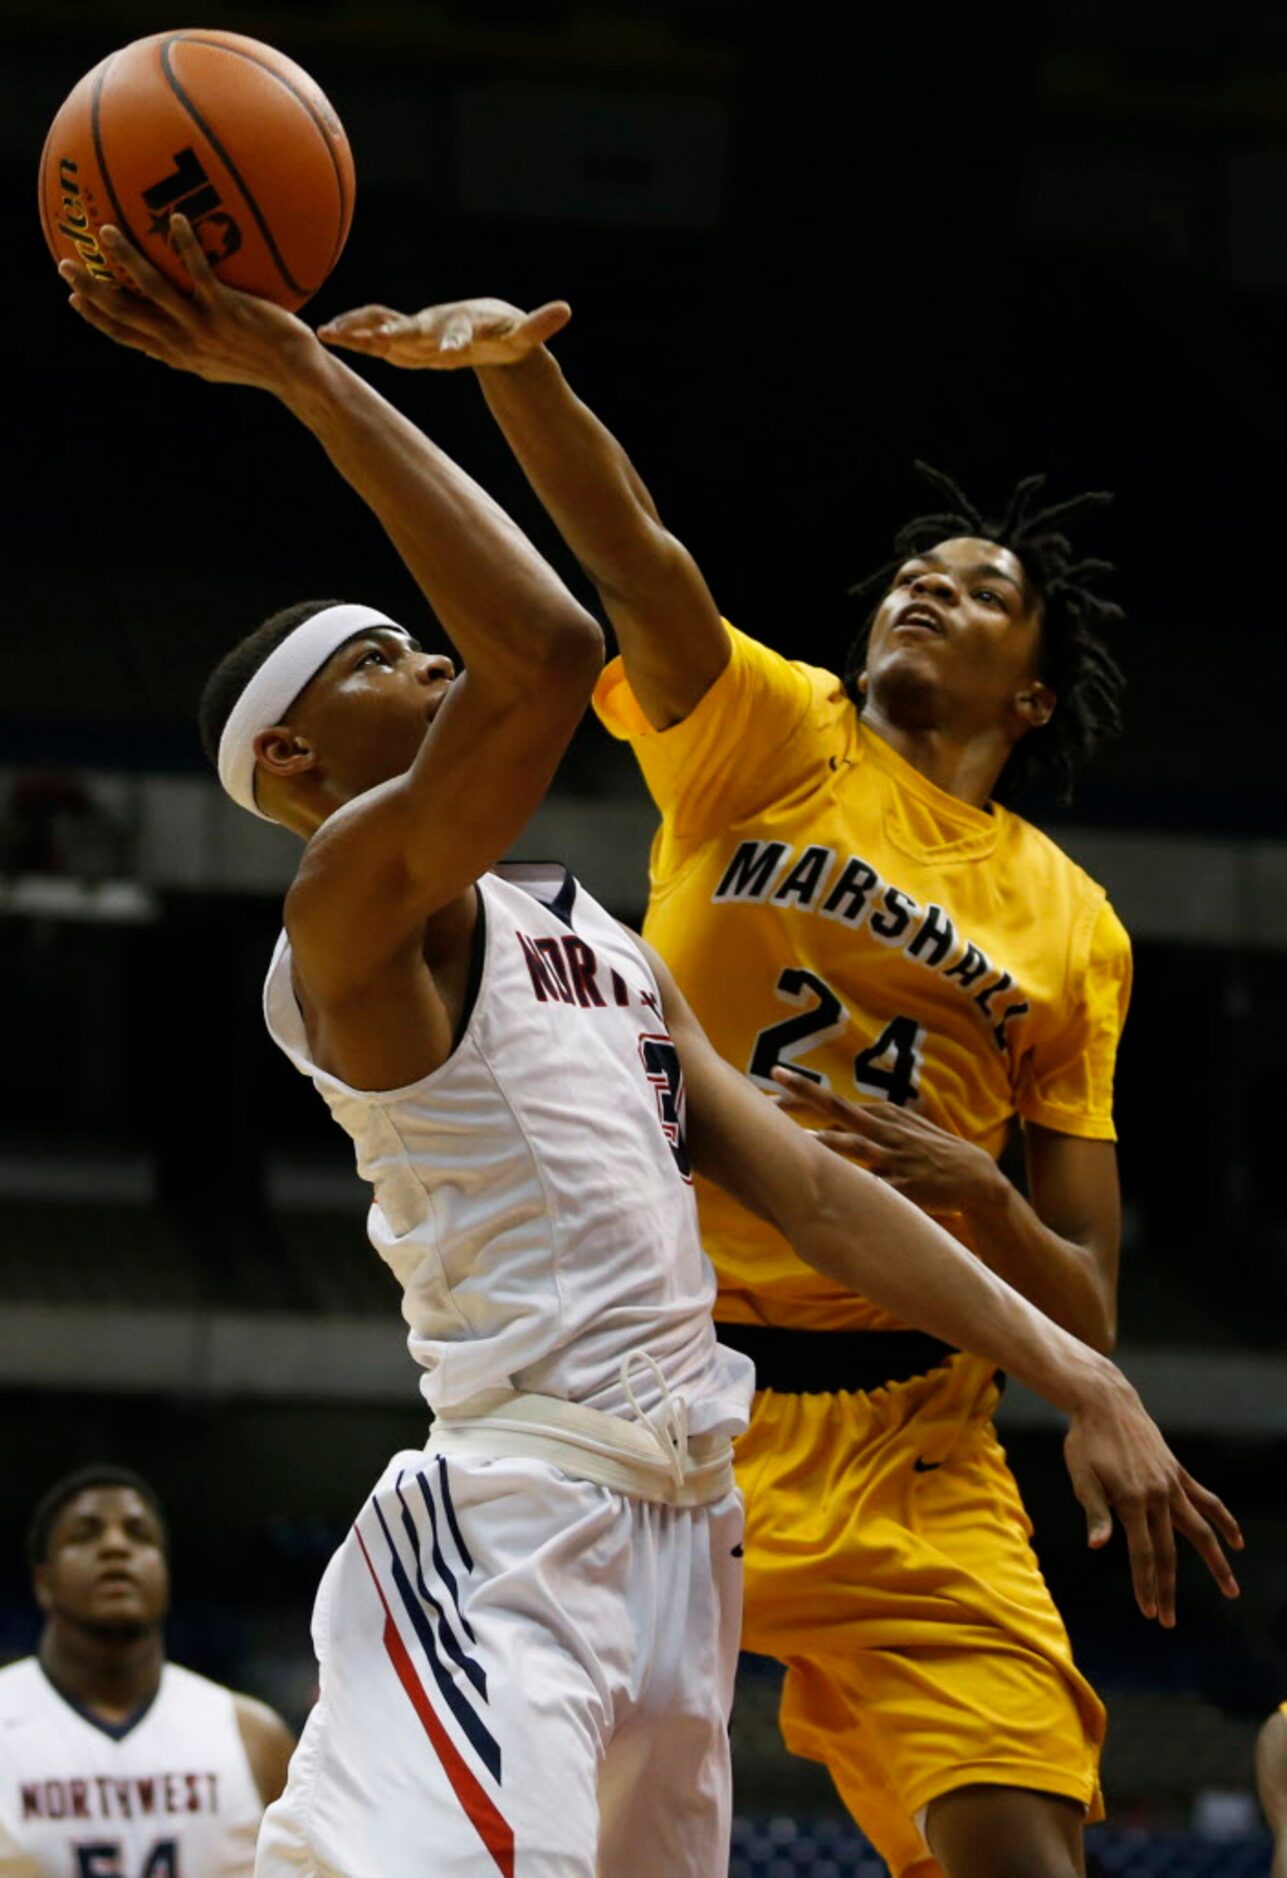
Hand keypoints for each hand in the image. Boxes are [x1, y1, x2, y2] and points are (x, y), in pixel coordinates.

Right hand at [60, 214, 321, 392]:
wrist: (296, 375)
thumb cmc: (260, 364)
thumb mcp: (217, 362)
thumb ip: (189, 347)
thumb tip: (167, 338)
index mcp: (176, 353)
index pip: (126, 335)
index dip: (96, 316)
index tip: (72, 296)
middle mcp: (183, 342)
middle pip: (127, 313)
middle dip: (93, 289)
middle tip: (66, 264)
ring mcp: (204, 326)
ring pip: (154, 290)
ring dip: (128, 260)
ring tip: (107, 231)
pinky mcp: (228, 311)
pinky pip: (200, 273)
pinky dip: (185, 246)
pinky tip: (174, 219)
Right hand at [318, 296, 570, 369]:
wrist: (486, 321)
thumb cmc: (506, 331)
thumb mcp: (525, 334)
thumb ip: (539, 324)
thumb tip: (565, 310)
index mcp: (464, 325)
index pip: (457, 332)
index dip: (452, 340)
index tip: (447, 350)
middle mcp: (434, 323)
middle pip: (411, 329)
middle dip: (390, 334)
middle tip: (370, 340)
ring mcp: (415, 328)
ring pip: (383, 325)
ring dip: (358, 330)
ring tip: (328, 333)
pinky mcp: (403, 335)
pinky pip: (374, 329)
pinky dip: (353, 331)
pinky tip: (325, 334)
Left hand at [771, 1066, 994, 1213]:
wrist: (976, 1178)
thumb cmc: (932, 1150)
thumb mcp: (904, 1126)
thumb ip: (870, 1121)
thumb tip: (833, 1118)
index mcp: (884, 1115)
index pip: (835, 1101)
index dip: (803, 1091)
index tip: (773, 1076)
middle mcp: (886, 1130)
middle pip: (839, 1110)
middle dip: (805, 1099)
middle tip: (770, 1092)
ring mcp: (895, 1157)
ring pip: (855, 1145)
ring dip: (826, 1142)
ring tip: (796, 1140)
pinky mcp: (906, 1186)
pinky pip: (877, 1187)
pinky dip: (857, 1186)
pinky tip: (836, 1188)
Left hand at [1063, 1364, 1242, 1624]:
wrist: (1105, 1402)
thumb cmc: (1085, 1441)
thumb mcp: (1082, 1477)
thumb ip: (1095, 1514)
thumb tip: (1097, 1547)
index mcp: (1132, 1500)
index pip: (1143, 1554)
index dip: (1146, 1584)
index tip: (1148, 1612)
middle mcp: (1158, 1495)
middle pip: (1169, 1552)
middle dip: (1167, 1588)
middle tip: (1167, 1622)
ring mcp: (1172, 1484)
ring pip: (1200, 1530)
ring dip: (1216, 1562)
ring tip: (1231, 1591)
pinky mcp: (1177, 1473)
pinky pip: (1206, 1500)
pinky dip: (1223, 1520)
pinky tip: (1236, 1539)